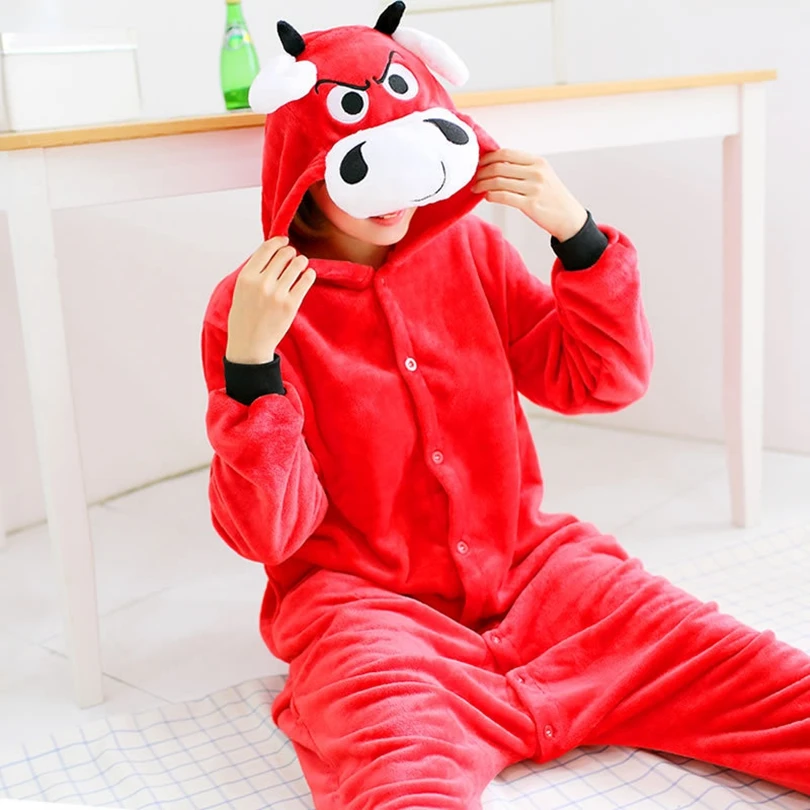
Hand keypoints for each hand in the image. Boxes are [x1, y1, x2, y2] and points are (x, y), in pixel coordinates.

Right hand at [226, 236, 316, 364]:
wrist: (249, 344)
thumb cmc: (244, 318)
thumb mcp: (240, 290)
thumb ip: (254, 272)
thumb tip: (271, 253)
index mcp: (246, 277)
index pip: (266, 249)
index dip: (278, 241)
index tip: (284, 240)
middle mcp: (262, 283)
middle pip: (283, 255)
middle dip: (290, 252)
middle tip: (293, 256)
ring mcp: (277, 294)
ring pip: (297, 265)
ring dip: (301, 261)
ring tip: (301, 264)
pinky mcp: (291, 305)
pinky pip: (305, 281)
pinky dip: (309, 274)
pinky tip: (308, 274)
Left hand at [472, 149, 587, 241]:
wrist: (568, 217)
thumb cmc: (551, 196)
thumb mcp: (542, 175)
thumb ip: (522, 167)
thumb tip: (496, 163)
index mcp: (537, 161)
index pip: (506, 153)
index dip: (488, 157)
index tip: (479, 163)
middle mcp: (536, 172)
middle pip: (499, 167)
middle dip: (482, 172)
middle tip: (474, 177)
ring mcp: (533, 188)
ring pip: (498, 182)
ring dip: (483, 185)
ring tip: (476, 189)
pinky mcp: (530, 205)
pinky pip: (503, 197)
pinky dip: (491, 196)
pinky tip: (486, 197)